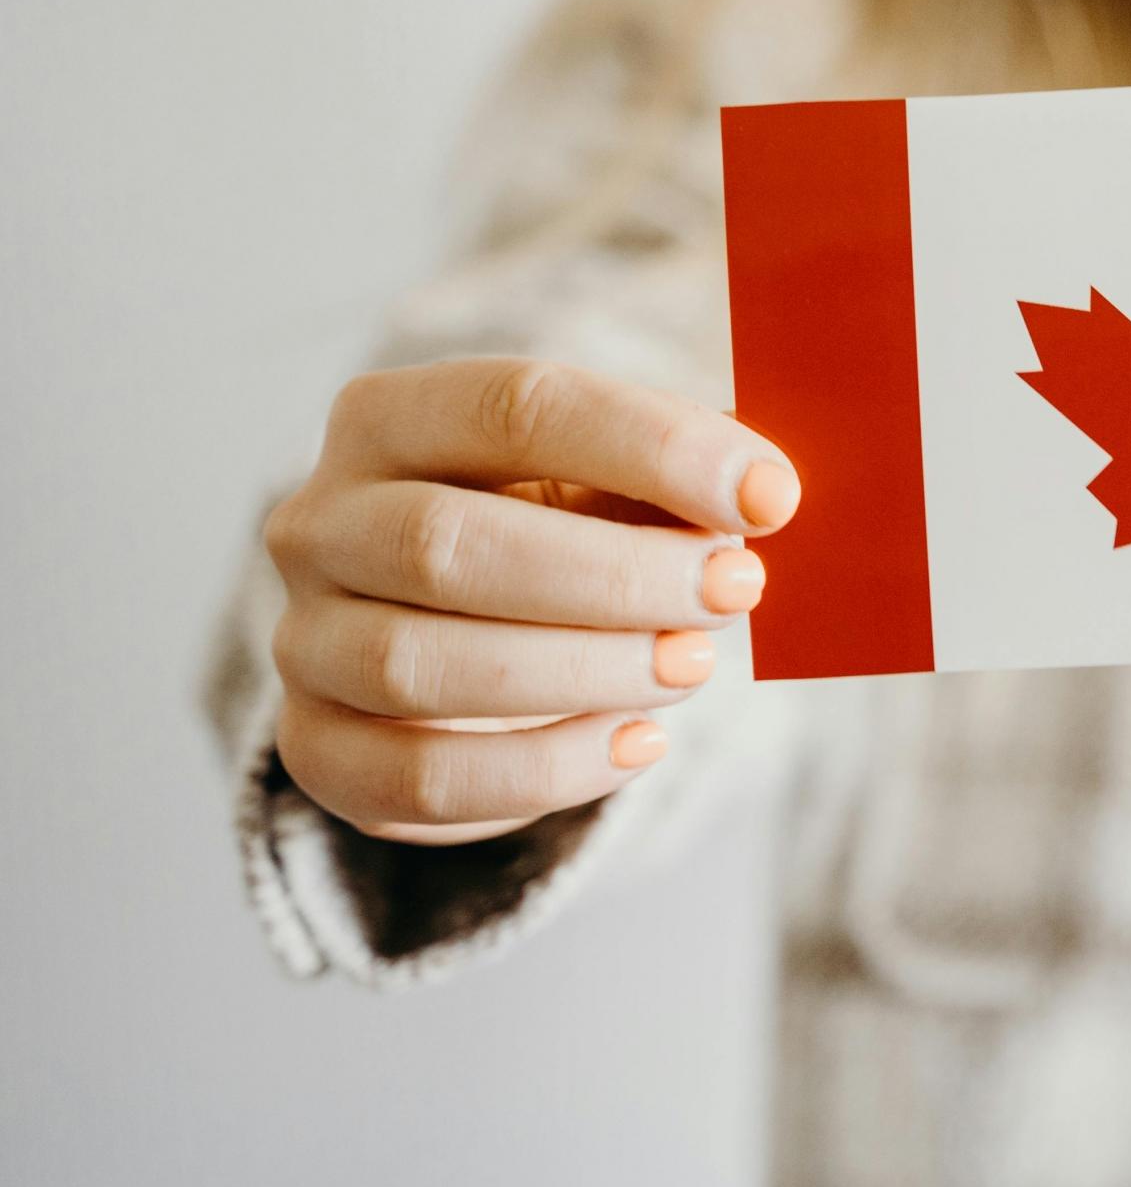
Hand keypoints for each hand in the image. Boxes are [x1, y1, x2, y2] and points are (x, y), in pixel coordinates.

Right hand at [262, 358, 798, 845]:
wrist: (466, 640)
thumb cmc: (561, 533)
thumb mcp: (613, 481)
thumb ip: (678, 475)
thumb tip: (766, 490)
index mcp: (388, 418)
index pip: (515, 406)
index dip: (653, 448)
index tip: (768, 496)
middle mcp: (320, 523)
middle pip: (445, 544)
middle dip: (615, 575)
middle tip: (734, 590)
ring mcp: (305, 642)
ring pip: (421, 667)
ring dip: (583, 671)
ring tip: (691, 665)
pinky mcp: (319, 751)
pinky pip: (421, 779)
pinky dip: (547, 770)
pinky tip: (639, 743)